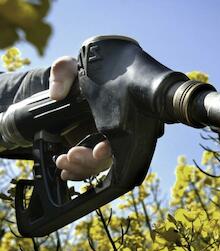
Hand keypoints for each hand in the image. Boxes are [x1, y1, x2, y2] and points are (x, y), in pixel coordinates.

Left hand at [50, 56, 111, 180]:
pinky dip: (78, 172)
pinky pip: (90, 167)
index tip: (98, 151)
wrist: (76, 83)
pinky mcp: (91, 148)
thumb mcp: (70, 67)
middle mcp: (113, 129)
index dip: (110, 148)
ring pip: (99, 165)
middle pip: (109, 156)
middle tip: (70, 155)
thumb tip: (56, 94)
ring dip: (80, 168)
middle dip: (90, 161)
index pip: (120, 135)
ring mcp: (102, 140)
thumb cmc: (80, 73)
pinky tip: (65, 171)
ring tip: (61, 162)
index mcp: (114, 111)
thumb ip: (63, 72)